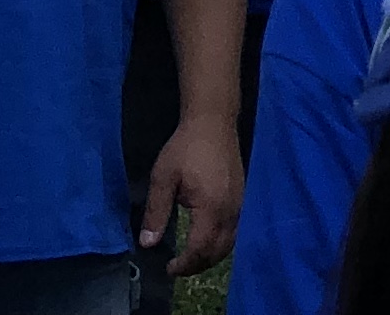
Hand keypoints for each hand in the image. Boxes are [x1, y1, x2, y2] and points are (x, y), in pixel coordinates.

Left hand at [142, 111, 241, 272]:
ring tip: (190, 259)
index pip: (200, 249)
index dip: (185, 265)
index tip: (168, 268)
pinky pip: (234, 232)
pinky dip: (219, 244)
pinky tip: (206, 240)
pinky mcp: (241, 199)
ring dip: (210, 256)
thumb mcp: (163, 177)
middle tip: (177, 268)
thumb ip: (156, 212)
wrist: (213, 121)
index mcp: (211, 208)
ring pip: (229, 244)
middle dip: (198, 266)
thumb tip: (148, 243)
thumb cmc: (185, 147)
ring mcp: (239, 205)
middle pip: (218, 252)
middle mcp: (230, 211)